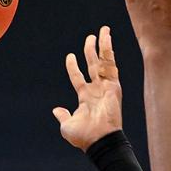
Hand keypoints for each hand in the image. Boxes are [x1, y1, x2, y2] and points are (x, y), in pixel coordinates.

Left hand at [53, 26, 123, 149]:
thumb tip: (56, 110)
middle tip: (91, 37)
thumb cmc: (84, 137)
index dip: (73, 67)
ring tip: (103, 30)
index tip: (70, 56)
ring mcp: (106, 86)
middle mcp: (97, 90)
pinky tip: (107, 38)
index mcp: (86, 98)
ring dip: (103, 45)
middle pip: (93, 65)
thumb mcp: (67, 126)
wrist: (99, 140)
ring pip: (104, 61)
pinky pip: (111, 64)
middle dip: (92, 51)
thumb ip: (63, 116)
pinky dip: (109, 51)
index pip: (78, 77)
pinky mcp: (114, 86)